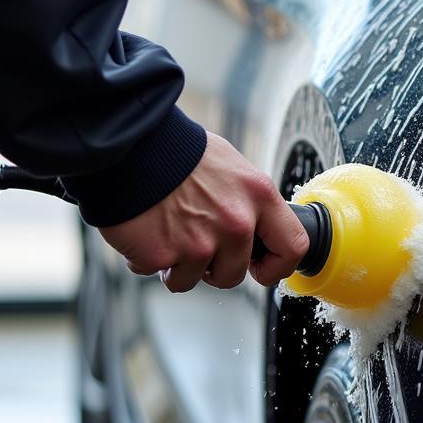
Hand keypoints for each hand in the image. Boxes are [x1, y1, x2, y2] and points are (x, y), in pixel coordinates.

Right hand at [98, 132, 308, 291]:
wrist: (128, 143)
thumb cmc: (176, 150)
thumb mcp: (230, 165)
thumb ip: (248, 200)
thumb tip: (257, 227)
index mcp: (258, 195)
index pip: (293, 246)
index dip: (277, 266)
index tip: (260, 267)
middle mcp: (236, 222)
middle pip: (234, 274)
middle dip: (213, 268)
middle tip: (195, 243)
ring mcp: (201, 242)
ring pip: (195, 279)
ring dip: (179, 264)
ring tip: (167, 231)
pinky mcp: (165, 255)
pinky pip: (160, 273)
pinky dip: (149, 260)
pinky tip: (145, 231)